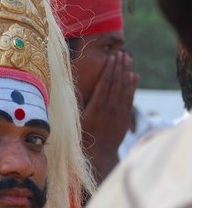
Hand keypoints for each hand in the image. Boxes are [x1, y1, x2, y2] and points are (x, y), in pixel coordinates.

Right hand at [81, 50, 138, 183]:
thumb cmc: (83, 137)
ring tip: (129, 59)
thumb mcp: (76, 120)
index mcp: (97, 106)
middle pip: (117, 82)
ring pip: (125, 88)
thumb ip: (77, 103)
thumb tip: (73, 88)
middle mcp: (110, 107)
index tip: (112, 57)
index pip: (105, 83)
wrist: (99, 155)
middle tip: (122, 53)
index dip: (109, 69)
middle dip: (120, 67)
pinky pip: (130, 98)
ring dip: (127, 72)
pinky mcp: (125, 117)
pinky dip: (133, 86)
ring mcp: (120, 112)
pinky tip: (134, 76)